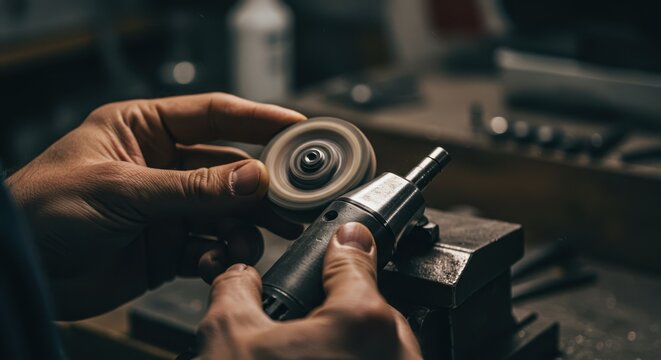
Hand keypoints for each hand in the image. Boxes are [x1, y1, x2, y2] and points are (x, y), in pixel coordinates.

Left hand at [5, 93, 305, 319]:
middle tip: (291, 197)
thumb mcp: (120, 189)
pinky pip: (209, 246)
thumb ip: (191, 187)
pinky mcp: (168, 246)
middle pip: (228, 168)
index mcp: (144, 130)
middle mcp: (161, 166)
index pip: (213, 115)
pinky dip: (219, 255)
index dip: (259, 119)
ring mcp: (167, 208)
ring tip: (252, 240)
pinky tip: (215, 261)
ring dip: (244, 226)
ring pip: (225, 211)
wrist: (18, 272)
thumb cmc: (42, 209)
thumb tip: (253, 178)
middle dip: (260, 185)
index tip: (298, 127)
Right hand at [198, 223, 421, 359]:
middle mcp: (397, 353)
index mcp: (361, 322)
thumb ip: (235, 290)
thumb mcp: (228, 340)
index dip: (340, 243)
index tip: (345, 235)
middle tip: (310, 323)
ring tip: (315, 355)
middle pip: (373, 307)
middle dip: (343, 306)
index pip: (355, 257)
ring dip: (356, 343)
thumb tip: (239, 275)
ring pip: (384, 345)